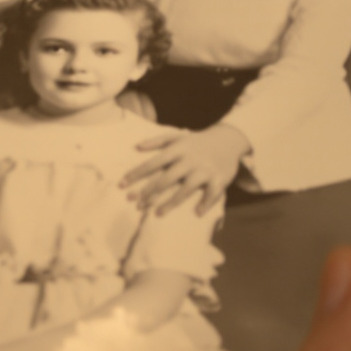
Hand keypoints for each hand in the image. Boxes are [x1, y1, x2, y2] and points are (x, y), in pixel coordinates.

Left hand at [123, 123, 248, 215]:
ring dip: (171, 202)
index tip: (121, 185)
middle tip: (135, 204)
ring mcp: (204, 170)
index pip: (153, 163)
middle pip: (166, 178)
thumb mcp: (177, 136)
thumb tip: (136, 147)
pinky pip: (212, 193)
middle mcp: (189, 160)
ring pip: (186, 188)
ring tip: (157, 214)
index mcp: (178, 150)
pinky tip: (197, 212)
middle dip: (149, 191)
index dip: (137, 174)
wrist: (228, 139)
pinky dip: (206, 203)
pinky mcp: (219, 178)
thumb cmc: (197, 141)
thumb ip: (156, 141)